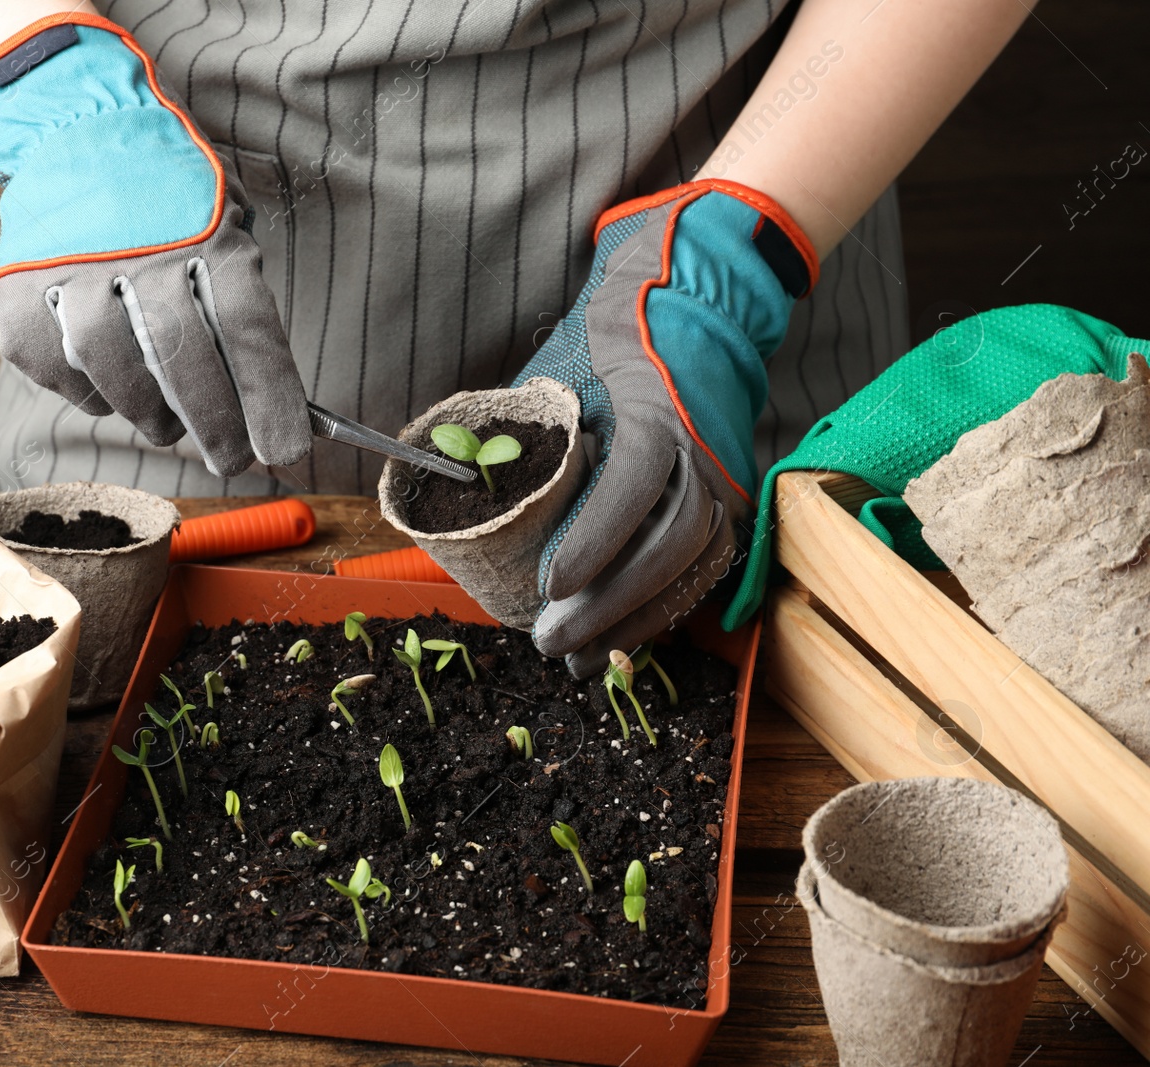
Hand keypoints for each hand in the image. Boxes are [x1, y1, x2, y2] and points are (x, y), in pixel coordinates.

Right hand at [0, 14, 308, 476]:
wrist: (75, 131)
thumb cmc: (169, 203)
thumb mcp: (225, 228)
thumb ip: (243, 309)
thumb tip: (271, 410)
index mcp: (205, 232)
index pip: (247, 328)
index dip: (269, 399)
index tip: (285, 451)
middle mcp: (137, 249)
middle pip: (182, 358)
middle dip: (214, 426)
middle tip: (232, 459)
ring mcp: (71, 270)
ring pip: (114, 372)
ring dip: (149, 413)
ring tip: (167, 422)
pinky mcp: (17, 294)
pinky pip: (59, 372)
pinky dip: (89, 392)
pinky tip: (107, 380)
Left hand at [515, 180, 816, 675]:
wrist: (685, 316)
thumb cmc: (606, 348)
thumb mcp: (556, 377)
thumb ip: (518, 430)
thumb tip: (448, 481)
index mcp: (657, 410)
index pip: (635, 483)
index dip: (596, 539)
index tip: (550, 584)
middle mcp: (703, 451)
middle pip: (670, 542)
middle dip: (608, 602)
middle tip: (547, 641)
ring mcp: (723, 481)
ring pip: (693, 567)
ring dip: (635, 620)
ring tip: (577, 659)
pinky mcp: (728, 505)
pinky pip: (702, 571)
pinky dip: (661, 611)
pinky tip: (619, 641)